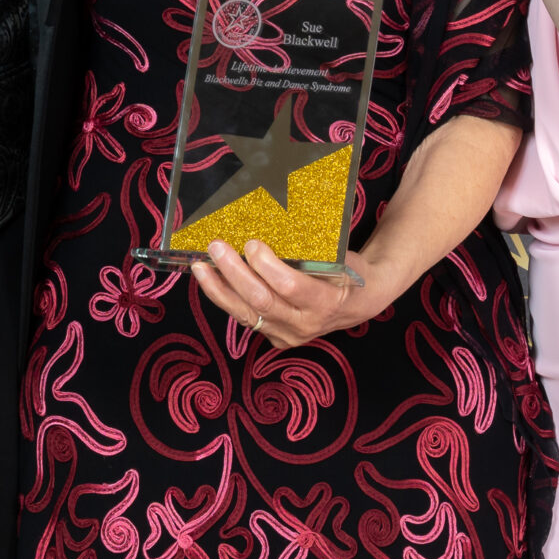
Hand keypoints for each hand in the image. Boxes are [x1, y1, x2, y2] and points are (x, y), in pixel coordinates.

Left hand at [190, 240, 385, 348]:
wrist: (358, 303)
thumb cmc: (347, 270)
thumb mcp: (337, 256)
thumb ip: (306, 249)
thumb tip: (267, 221)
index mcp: (326, 302)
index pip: (290, 287)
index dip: (267, 266)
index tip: (252, 243)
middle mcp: (305, 324)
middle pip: (261, 301)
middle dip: (235, 273)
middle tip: (217, 247)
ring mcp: (287, 334)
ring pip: (246, 314)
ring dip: (219, 288)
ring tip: (200, 266)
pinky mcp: (274, 337)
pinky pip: (244, 317)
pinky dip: (225, 297)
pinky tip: (210, 280)